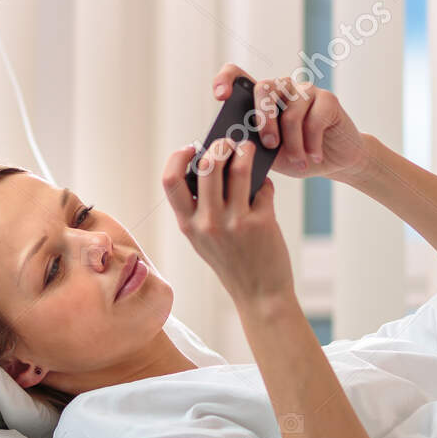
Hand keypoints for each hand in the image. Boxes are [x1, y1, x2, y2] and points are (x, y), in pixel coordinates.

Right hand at [162, 138, 294, 309]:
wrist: (261, 295)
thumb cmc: (233, 262)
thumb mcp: (205, 239)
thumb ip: (202, 207)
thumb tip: (214, 162)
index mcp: (188, 225)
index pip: (170, 180)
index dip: (178, 157)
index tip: (191, 147)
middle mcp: (207, 223)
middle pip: (208, 165)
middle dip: (220, 146)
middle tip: (228, 142)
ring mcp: (234, 223)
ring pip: (238, 168)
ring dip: (245, 152)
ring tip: (249, 149)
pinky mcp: (261, 222)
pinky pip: (263, 187)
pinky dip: (265, 182)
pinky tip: (265, 186)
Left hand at [211, 63, 366, 181]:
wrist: (334, 162)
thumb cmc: (296, 156)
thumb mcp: (268, 155)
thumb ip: (252, 145)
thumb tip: (231, 147)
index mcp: (260, 100)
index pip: (237, 76)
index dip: (225, 79)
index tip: (221, 97)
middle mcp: (281, 88)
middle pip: (263, 88)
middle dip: (264, 120)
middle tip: (271, 146)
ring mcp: (305, 91)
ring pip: (291, 111)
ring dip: (294, 143)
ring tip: (299, 162)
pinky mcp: (327, 99)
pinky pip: (314, 119)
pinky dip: (312, 144)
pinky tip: (315, 157)